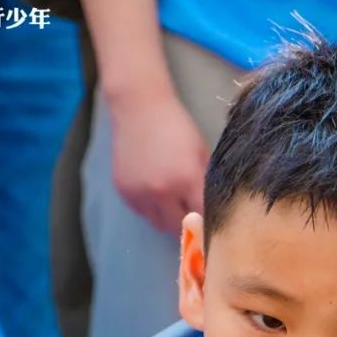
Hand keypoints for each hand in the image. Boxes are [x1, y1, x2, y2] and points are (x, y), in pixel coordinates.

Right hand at [109, 92, 208, 233]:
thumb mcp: (200, 152)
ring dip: (168, 219)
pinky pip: (142, 214)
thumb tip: (211, 208)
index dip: (208, 223)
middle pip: (179, 227)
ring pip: (159, 224)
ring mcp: (140, 194)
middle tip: (192, 216)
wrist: (139, 108)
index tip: (211, 227)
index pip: (202, 217)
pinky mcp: (124, 192)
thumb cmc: (176, 126)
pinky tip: (155, 193)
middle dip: (188, 224)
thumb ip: (205, 182)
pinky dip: (151, 210)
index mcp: (187, 180)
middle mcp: (162, 192)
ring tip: (173, 203)